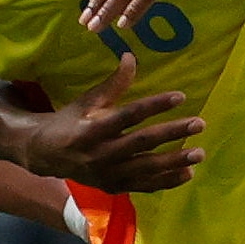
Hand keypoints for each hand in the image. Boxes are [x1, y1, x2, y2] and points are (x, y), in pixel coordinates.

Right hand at [15, 54, 204, 193]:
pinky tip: (187, 173)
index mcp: (92, 129)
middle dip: (172, 133)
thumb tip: (131, 57)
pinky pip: (144, 186)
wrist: (45, 155)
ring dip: (174, 162)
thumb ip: (112, 84)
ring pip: (146, 169)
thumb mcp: (87, 102)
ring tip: (199, 153)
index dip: (155, 105)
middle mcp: (101, 154)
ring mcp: (108, 174)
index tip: (180, 96)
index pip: (129, 115)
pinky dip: (166, 182)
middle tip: (199, 123)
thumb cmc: (69, 123)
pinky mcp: (114, 187)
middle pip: (142, 143)